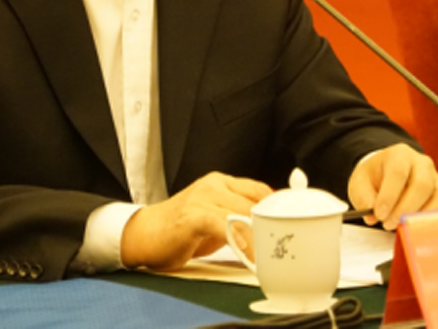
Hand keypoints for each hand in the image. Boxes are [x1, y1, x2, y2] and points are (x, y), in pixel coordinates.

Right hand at [120, 171, 271, 270]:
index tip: (291, 225)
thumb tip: (270, 227)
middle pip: (254, 203)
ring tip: (268, 255)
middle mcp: (213, 185)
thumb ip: (239, 216)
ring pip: (242, 214)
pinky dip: (239, 240)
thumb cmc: (182, 229)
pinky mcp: (193, 215)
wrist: (145, 233)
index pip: (259, 189)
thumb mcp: (215, 217)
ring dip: (258, 237)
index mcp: (220, 182)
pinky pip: (224, 225)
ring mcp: (202, 197)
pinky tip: (246, 252)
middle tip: (283, 246)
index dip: (277, 208)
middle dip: (270, 227)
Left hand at [348, 143, 437, 229]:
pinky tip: (418, 228)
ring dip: (421, 216)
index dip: (389, 196)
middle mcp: (421, 163)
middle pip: (421, 185)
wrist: (385, 173)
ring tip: (402, 226)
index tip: (379, 214)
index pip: (398, 173)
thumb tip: (371, 216)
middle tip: (388, 223)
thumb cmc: (374, 177)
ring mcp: (436, 178)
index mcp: (399, 154)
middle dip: (404, 209)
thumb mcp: (360, 183)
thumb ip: (363, 198)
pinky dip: (435, 220)